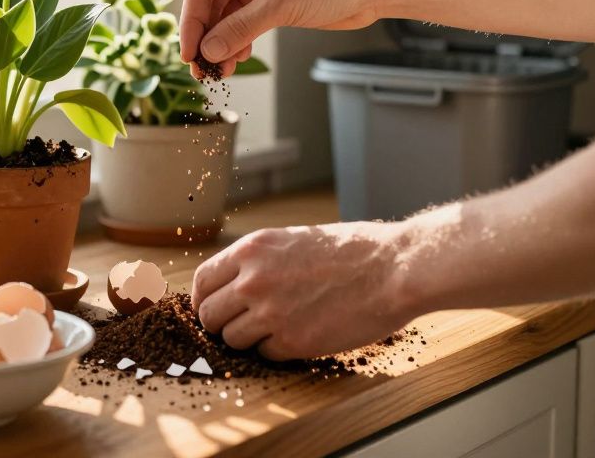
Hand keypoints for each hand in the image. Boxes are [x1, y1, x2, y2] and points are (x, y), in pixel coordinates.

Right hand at [180, 0, 382, 76]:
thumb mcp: (280, 5)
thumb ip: (240, 28)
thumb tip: (208, 52)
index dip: (192, 23)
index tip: (189, 54)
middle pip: (210, 3)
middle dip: (207, 37)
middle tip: (202, 69)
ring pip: (226, 17)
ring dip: (222, 44)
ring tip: (221, 71)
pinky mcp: (271, 0)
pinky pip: (243, 23)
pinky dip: (238, 42)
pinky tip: (237, 60)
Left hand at [191, 223, 409, 359]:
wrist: (392, 269)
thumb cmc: (352, 251)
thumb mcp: (294, 239)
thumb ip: (260, 261)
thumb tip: (235, 282)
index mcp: (252, 250)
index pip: (203, 281)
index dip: (204, 299)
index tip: (212, 308)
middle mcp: (253, 280)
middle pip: (209, 315)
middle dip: (220, 323)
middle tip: (240, 325)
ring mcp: (271, 312)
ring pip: (232, 339)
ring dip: (248, 340)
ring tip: (274, 329)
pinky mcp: (293, 341)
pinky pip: (264, 354)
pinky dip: (276, 350)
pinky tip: (299, 335)